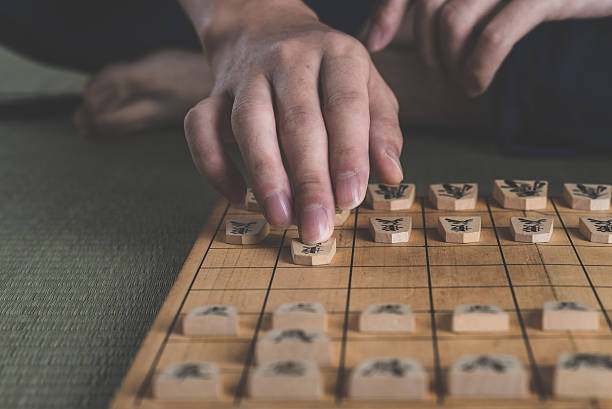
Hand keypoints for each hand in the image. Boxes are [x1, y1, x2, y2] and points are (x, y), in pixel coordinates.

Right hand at [183, 0, 403, 243]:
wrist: (266, 29)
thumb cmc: (328, 73)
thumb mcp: (368, 86)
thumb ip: (382, 128)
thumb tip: (391, 174)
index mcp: (338, 54)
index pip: (345, 105)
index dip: (348, 154)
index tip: (351, 199)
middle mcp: (290, 59)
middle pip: (298, 121)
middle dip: (309, 180)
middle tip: (317, 227)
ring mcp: (247, 74)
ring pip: (250, 124)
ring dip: (265, 176)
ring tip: (281, 219)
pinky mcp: (213, 92)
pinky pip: (200, 128)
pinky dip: (213, 165)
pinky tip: (237, 196)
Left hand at [366, 0, 611, 94]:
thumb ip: (449, 4)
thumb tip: (378, 36)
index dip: (389, 11)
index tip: (375, 45)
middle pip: (431, 9)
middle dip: (429, 54)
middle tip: (442, 81)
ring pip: (453, 22)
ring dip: (451, 66)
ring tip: (463, 86)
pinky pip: (492, 37)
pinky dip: (477, 68)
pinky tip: (477, 85)